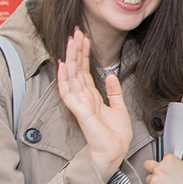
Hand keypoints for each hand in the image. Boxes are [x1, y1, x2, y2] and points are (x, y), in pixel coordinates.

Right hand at [57, 28, 132, 178]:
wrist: (115, 152)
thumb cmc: (115, 136)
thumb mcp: (119, 107)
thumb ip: (113, 91)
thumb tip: (110, 75)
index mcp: (92, 96)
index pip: (85, 70)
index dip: (84, 54)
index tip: (84, 38)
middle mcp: (84, 97)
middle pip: (77, 68)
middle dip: (76, 49)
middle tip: (76, 31)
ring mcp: (80, 103)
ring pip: (71, 75)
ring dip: (71, 57)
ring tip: (72, 40)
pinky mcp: (80, 110)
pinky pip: (68, 92)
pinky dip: (65, 78)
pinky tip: (64, 64)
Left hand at [143, 154, 182, 183]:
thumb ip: (175, 170)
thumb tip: (171, 173)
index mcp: (171, 160)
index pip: (161, 159)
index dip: (164, 166)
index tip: (167, 172)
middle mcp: (160, 168)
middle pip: (148, 165)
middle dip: (153, 171)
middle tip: (161, 180)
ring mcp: (154, 180)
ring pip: (148, 180)